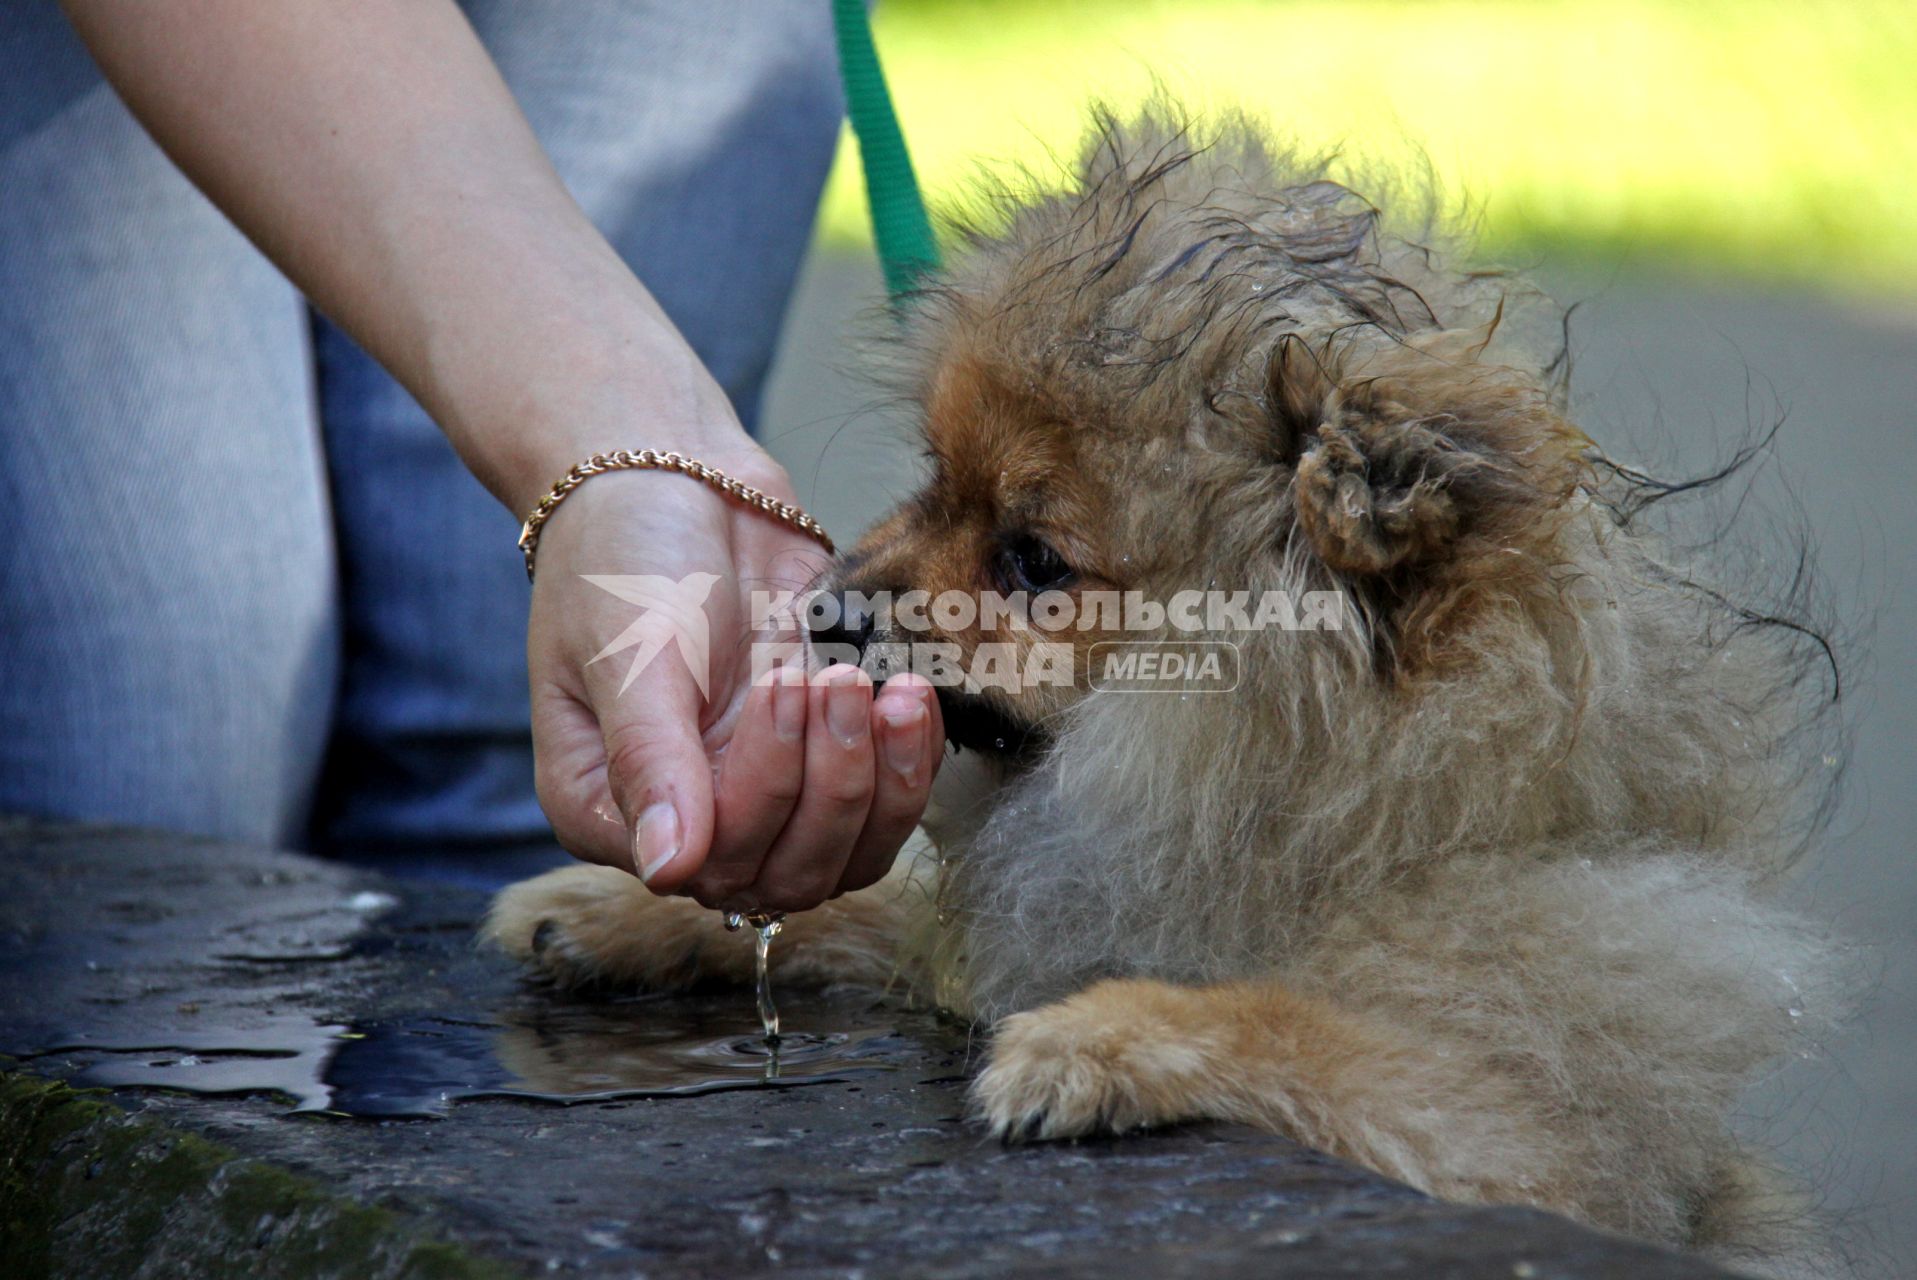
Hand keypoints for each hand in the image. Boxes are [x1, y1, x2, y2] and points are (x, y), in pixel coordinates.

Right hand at [525, 446, 943, 913]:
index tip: (783, 684)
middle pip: (787, 871)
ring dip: (881, 782)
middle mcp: (690, 822)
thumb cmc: (624, 556)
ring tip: (887, 692)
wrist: (680, 482)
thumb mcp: (629, 650)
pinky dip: (911, 763)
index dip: (766, 788)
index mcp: (610, 812)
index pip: (712, 859)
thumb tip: (669, 869)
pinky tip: (911, 698)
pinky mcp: (823, 762)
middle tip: (835, 678)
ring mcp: (763, 796)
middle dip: (831, 781)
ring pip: (846, 856)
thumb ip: (649, 758)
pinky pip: (884, 809)